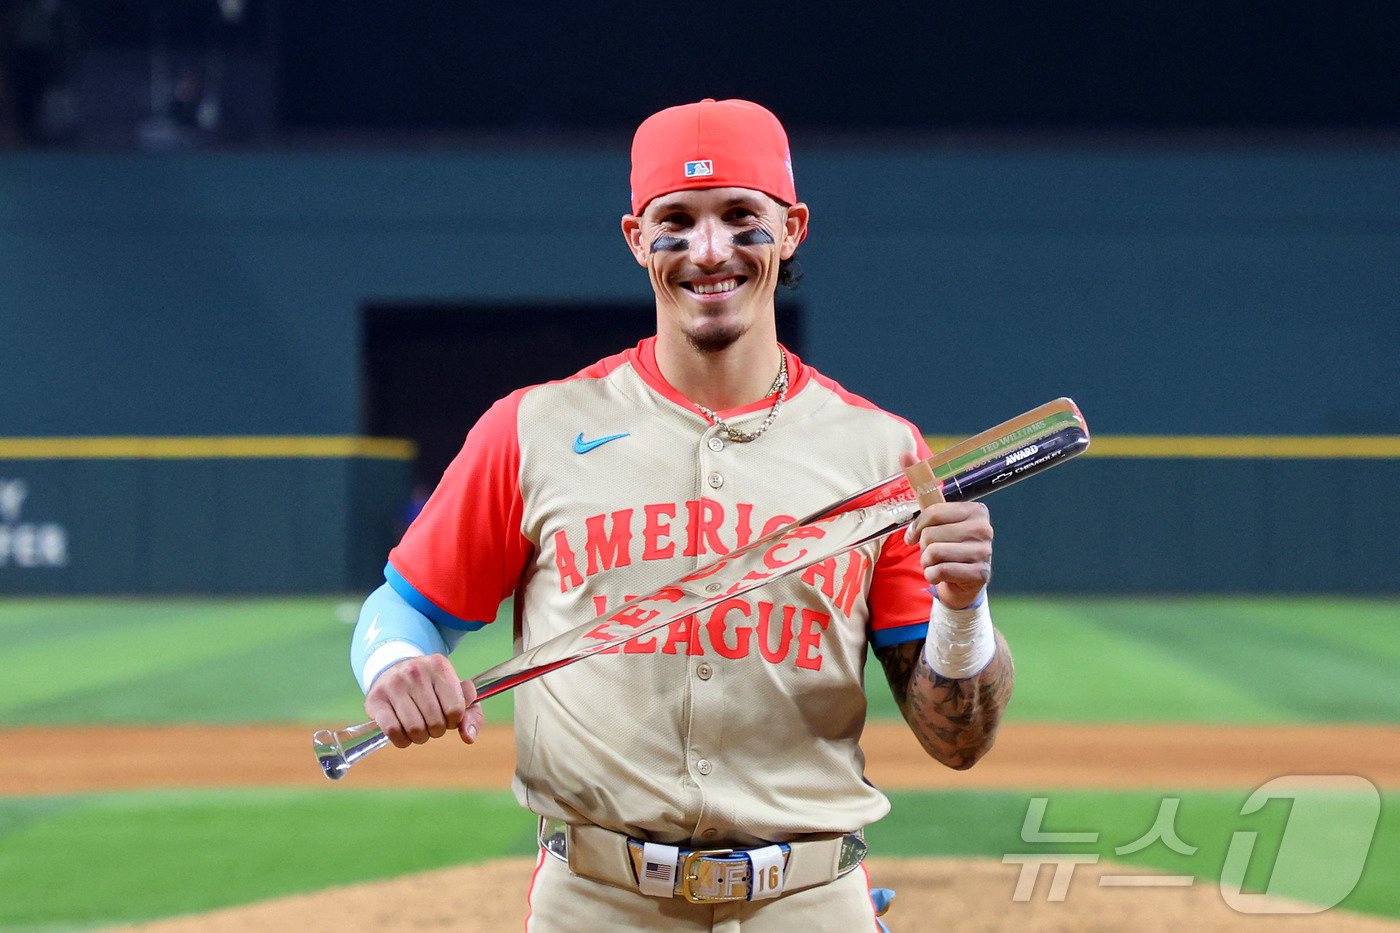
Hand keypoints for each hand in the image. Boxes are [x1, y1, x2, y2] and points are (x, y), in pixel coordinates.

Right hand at [363, 653, 483, 748]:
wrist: (393, 668)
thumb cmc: (431, 687)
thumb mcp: (456, 693)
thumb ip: (471, 714)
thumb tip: (468, 737)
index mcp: (440, 666)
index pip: (456, 709)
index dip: (454, 721)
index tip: (448, 716)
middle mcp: (416, 672)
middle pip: (435, 722)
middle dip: (437, 730)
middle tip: (432, 723)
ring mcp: (394, 684)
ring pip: (414, 729)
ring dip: (420, 737)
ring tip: (419, 729)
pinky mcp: (375, 698)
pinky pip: (392, 731)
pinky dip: (402, 740)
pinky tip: (404, 734)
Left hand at [900, 452, 993, 608]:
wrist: (964, 581)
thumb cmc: (948, 543)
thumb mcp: (935, 515)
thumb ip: (921, 485)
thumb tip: (905, 453)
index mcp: (975, 510)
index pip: (932, 513)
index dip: (917, 527)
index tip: (913, 536)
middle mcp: (984, 529)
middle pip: (931, 535)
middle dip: (923, 547)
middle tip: (932, 552)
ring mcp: (985, 552)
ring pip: (933, 553)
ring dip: (927, 562)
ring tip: (937, 563)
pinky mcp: (980, 574)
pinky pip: (939, 571)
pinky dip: (932, 575)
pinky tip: (942, 575)